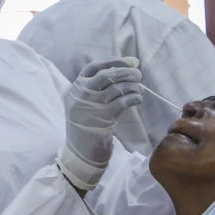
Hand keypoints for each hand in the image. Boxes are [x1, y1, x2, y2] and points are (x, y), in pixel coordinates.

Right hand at [57, 58, 142, 190]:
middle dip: (126, 72)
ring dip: (132, 85)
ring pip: (116, 88)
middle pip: (106, 75)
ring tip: (139, 88)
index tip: (130, 61)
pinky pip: (122, 102)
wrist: (80, 153)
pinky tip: (138, 99)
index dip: (114, 61)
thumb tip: (124, 70)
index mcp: (74, 89)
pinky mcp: (102, 119)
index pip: (94, 67)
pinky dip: (133, 97)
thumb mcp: (83, 105)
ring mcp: (90, 107)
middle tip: (138, 74)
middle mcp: (80, 95)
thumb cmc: (86, 127)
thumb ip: (96, 89)